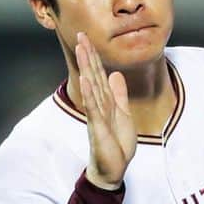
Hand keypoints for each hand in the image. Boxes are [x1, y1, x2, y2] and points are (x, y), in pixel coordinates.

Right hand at [76, 32, 135, 189]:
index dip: (94, 55)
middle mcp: (98, 105)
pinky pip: (93, 108)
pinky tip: (86, 79)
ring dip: (86, 67)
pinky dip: (90, 93)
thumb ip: (118, 94)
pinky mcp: (97, 127)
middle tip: (80, 35)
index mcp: (105, 101)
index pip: (98, 74)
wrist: (113, 168)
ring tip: (81, 50)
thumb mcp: (122, 114)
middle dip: (87, 55)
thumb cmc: (116, 144)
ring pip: (91, 87)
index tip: (87, 38)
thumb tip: (115, 75)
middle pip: (92, 75)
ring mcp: (97, 116)